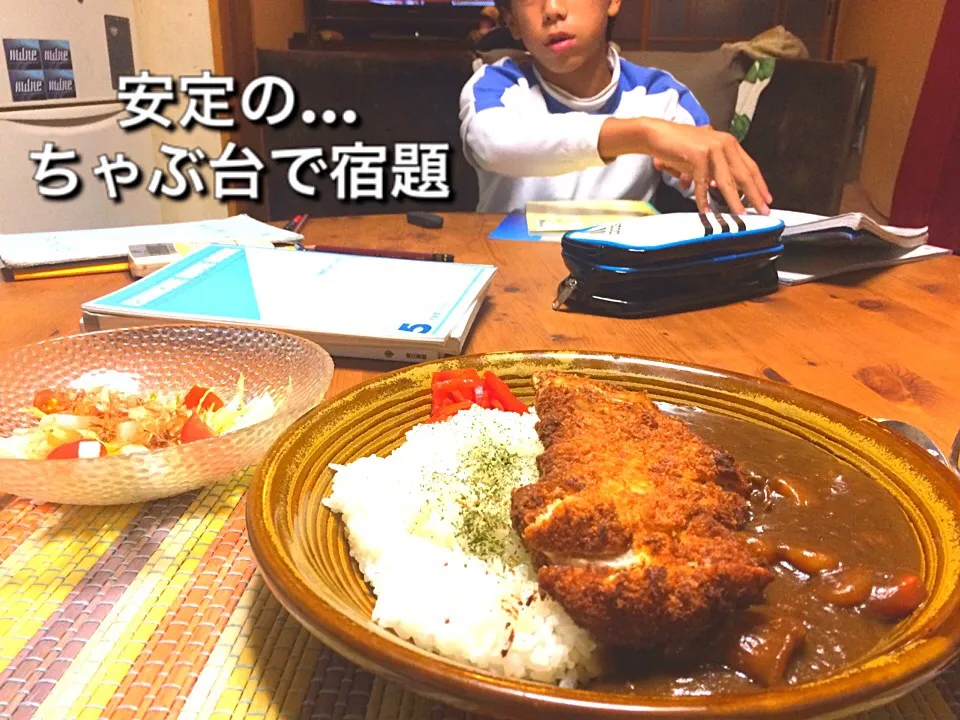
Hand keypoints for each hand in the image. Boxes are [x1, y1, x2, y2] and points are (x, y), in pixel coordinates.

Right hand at [641, 120, 771, 214]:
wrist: (657, 134)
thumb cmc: (678, 146)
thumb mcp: (703, 158)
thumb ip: (715, 172)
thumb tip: (721, 190)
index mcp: (729, 143)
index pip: (750, 167)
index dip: (760, 185)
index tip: (766, 199)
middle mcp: (724, 144)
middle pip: (744, 175)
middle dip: (754, 195)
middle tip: (762, 210)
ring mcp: (712, 148)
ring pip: (726, 181)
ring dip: (734, 201)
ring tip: (739, 215)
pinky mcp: (698, 155)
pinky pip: (702, 182)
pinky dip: (702, 198)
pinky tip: (705, 210)